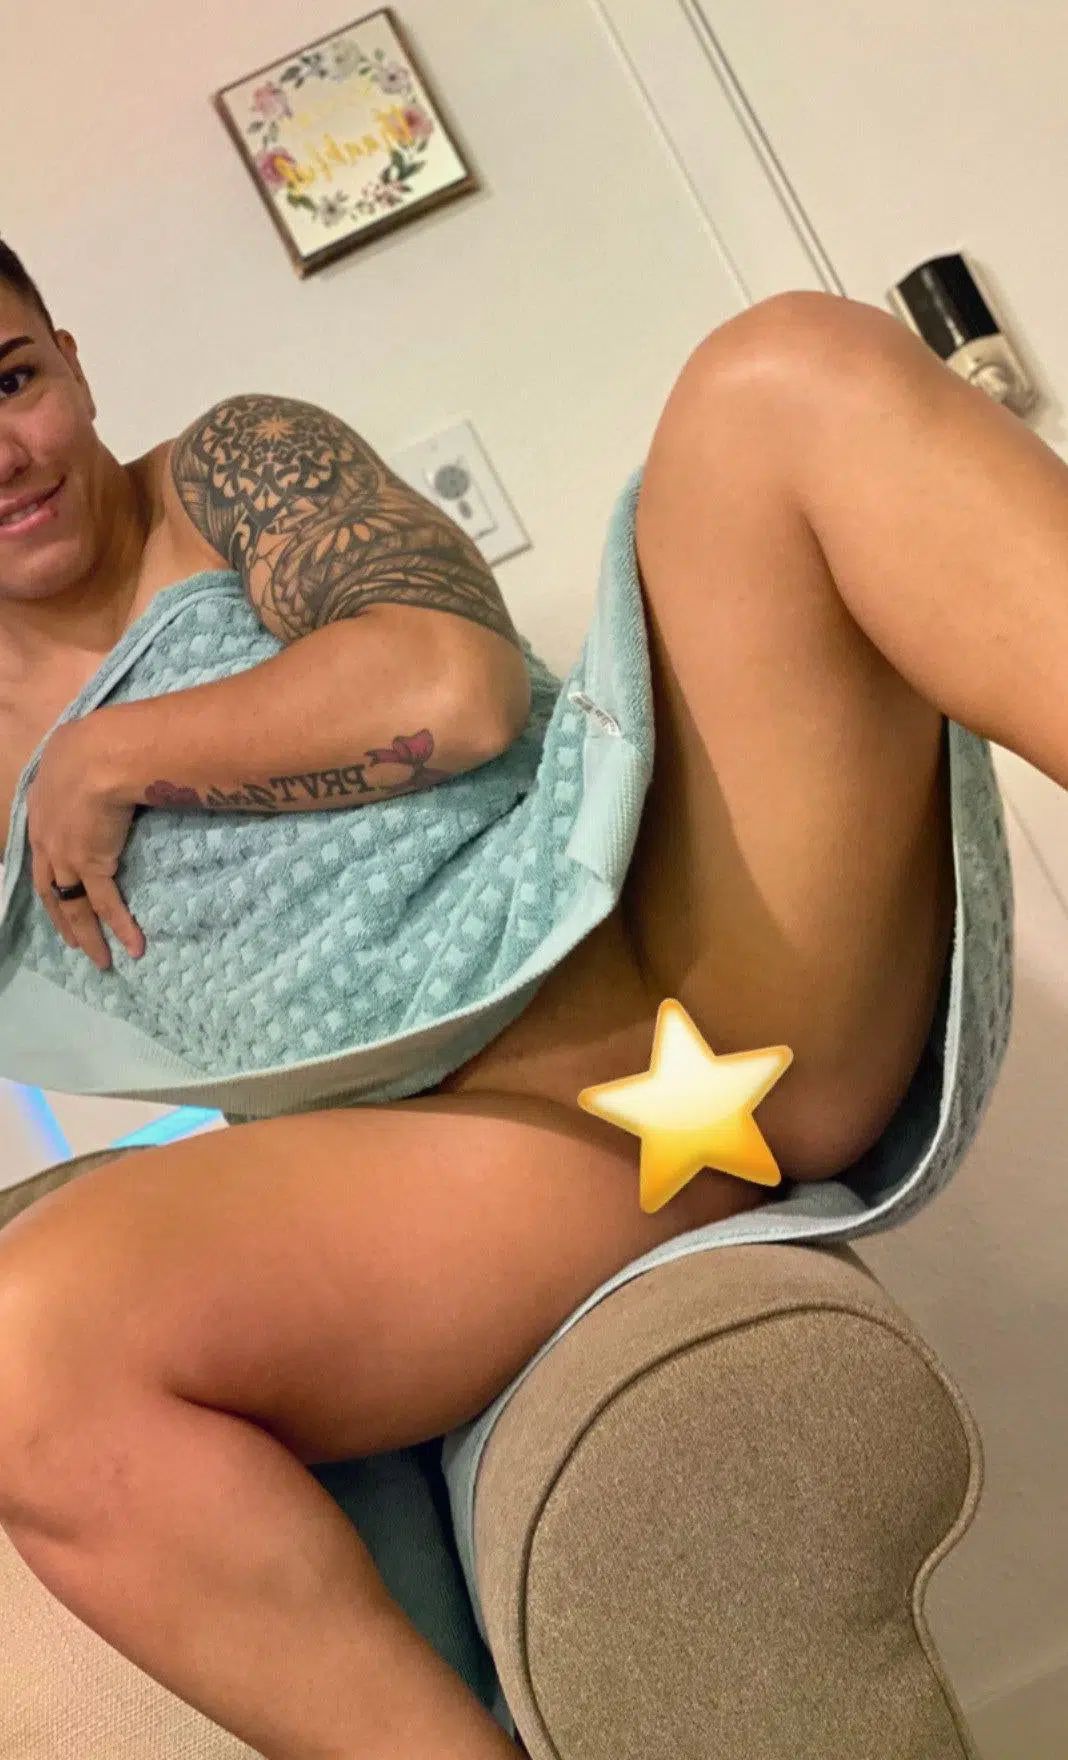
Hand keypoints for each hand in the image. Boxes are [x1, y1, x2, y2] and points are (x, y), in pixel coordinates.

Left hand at [25, 718, 144, 970]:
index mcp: (40, 807)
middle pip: (49, 889)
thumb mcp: (79, 749)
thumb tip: (107, 762)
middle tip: (75, 942)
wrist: (101, 754)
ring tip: (100, 959)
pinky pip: (104, 904)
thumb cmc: (96, 741)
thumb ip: (85, 765)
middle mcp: (45, 836)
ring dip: (87, 935)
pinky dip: (119, 927)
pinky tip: (133, 946)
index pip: (41, 852)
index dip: (51, 877)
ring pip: (71, 905)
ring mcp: (64, 854)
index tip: (60, 895)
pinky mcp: (90, 864)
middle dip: (62, 919)